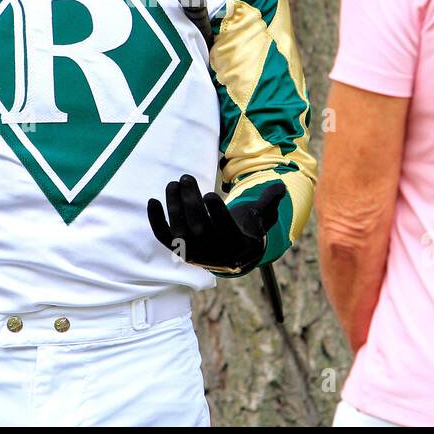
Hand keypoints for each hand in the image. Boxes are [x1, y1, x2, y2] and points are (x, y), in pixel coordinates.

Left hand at [147, 175, 285, 273]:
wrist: (230, 257)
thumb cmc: (245, 230)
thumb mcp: (259, 219)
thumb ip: (268, 202)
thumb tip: (281, 186)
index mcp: (235, 244)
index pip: (224, 230)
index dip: (216, 213)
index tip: (210, 194)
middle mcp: (212, 252)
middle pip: (199, 227)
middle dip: (190, 201)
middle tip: (186, 177)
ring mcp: (193, 253)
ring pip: (180, 230)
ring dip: (174, 205)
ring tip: (174, 183)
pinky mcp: (179, 250)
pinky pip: (164, 237)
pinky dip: (156, 220)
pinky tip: (152, 200)